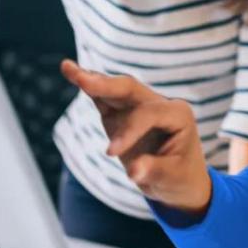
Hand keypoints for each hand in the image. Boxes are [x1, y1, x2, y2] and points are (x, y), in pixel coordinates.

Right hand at [60, 60, 212, 215]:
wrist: (179, 181)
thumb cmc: (181, 178)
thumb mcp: (172, 178)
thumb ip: (153, 170)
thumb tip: (133, 172)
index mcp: (178, 114)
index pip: (148, 114)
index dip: (128, 130)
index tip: (110, 153)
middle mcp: (160, 104)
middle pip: (130, 89)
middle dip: (106, 85)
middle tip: (82, 79)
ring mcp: (140, 106)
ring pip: (115, 89)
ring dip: (92, 80)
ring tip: (67, 67)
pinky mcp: (123, 113)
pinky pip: (105, 98)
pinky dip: (89, 88)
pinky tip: (72, 73)